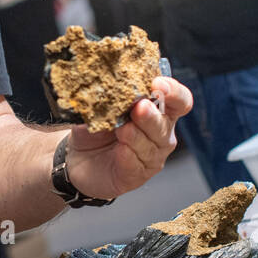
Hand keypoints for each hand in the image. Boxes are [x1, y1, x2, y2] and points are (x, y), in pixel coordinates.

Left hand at [63, 76, 192, 201]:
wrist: (77, 156)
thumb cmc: (97, 126)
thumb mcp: (101, 105)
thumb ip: (111, 94)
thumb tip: (107, 82)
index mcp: (159, 110)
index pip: (180, 100)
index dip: (174, 92)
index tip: (158, 83)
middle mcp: (161, 133)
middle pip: (165, 124)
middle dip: (152, 115)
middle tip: (140, 106)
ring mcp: (151, 156)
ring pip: (151, 146)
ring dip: (137, 136)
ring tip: (122, 129)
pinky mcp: (136, 175)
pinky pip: (136, 165)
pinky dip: (128, 156)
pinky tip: (120, 150)